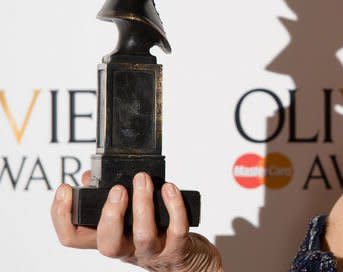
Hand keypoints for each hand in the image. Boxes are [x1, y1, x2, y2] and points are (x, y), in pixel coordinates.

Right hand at [51, 170, 222, 271]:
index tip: (65, 189)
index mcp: (108, 238)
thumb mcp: (126, 218)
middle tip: (117, 189)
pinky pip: (177, 230)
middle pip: (107, 244)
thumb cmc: (154, 232)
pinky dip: (175, 207)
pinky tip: (169, 189)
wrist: (186, 259)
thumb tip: (88, 176)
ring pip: (143, 235)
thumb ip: (107, 197)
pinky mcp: (177, 249)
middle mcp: (126, 249)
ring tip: (143, 179)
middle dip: (109, 214)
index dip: (62, 216)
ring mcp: (152, 252)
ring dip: (143, 204)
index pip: (73, 237)